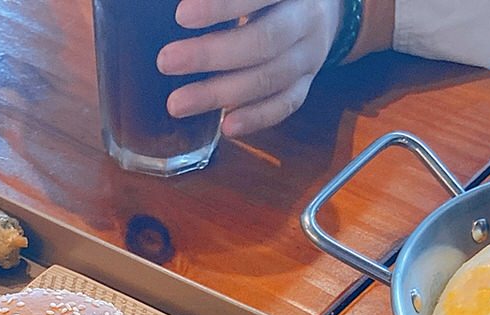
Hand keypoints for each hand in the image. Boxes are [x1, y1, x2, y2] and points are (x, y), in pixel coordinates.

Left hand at [157, 0, 340, 136]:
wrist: (324, 7)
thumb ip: (225, 1)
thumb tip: (182, 8)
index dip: (221, 7)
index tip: (181, 16)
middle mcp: (306, 19)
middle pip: (263, 40)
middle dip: (211, 54)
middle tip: (166, 62)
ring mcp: (310, 55)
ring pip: (270, 78)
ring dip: (221, 94)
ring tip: (177, 104)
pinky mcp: (307, 82)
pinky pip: (285, 104)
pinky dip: (256, 118)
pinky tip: (225, 127)